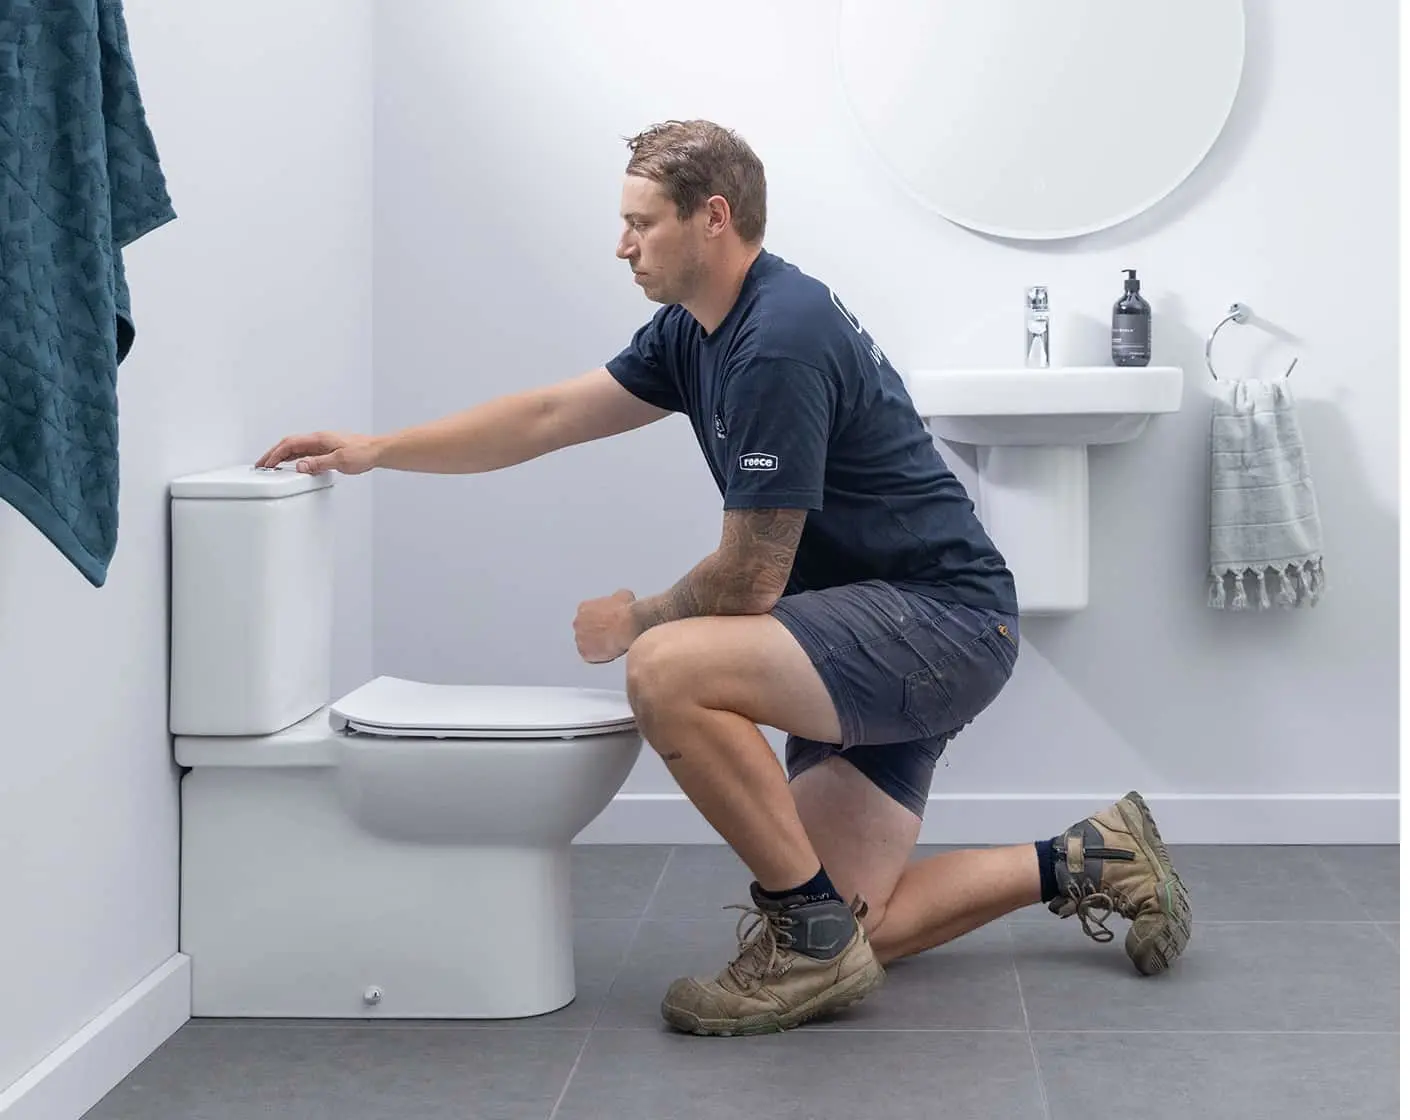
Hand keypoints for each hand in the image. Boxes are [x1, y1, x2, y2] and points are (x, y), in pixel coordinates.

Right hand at [255, 430, 380, 475]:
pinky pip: (306, 452)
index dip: (275, 454)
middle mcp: (319, 439)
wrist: (378, 451)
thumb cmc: (363, 453)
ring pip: (297, 448)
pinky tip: (294, 464)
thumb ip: (318, 464)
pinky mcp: (328, 449)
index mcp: (319, 439)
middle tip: (262, 464)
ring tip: (272, 465)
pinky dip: (295, 458)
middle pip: (290, 444)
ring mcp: (323, 444)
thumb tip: (300, 466)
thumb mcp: (340, 461)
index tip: (265, 463)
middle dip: (274, 454)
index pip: (290, 444)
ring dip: (283, 456)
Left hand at [574, 589, 638, 662]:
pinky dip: (598, 656)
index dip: (598, 619)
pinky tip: (608, 652)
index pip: (587, 614)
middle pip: (584, 629)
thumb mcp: (623, 595)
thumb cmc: (625, 610)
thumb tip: (620, 599)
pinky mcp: (585, 653)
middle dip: (594, 632)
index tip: (606, 622)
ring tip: (609, 645)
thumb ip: (615, 598)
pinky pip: (590, 656)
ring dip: (595, 644)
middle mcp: (577, 622)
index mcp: (584, 607)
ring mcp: (579, 638)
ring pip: (586, 643)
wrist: (627, 626)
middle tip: (608, 634)